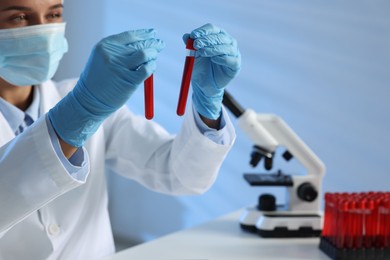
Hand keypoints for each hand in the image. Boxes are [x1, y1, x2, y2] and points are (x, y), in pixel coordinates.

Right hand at [49, 29, 164, 146]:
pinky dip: (152, 66)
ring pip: (145, 54)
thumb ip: (120, 51)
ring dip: (153, 54)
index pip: (130, 36)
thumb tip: (144, 44)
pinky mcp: (129, 81)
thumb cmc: (98, 80)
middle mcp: (112, 54)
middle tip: (160, 44)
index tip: (153, 33)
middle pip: (139, 44)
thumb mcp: (103, 59)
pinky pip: (146, 69)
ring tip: (155, 56)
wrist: (88, 100)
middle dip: (152, 43)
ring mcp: (120, 68)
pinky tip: (152, 67)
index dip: (144, 34)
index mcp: (105, 46)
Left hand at [183, 23, 240, 119]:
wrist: (204, 84)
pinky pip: (231, 60)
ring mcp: (233, 53)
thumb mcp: (193, 55)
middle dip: (206, 40)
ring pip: (226, 47)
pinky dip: (223, 59)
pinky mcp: (236, 65)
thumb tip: (186, 36)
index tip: (193, 35)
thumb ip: (190, 45)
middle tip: (196, 44)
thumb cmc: (200, 67)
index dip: (203, 31)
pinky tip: (214, 59)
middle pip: (219, 37)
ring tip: (202, 52)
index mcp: (218, 36)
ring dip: (213, 49)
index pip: (212, 29)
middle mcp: (228, 42)